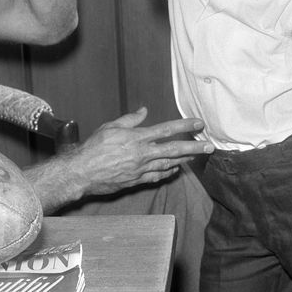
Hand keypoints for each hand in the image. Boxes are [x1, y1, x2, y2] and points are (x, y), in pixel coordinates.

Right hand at [72, 107, 212, 194]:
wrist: (82, 173)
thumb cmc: (93, 148)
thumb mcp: (110, 127)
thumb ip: (130, 120)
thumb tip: (144, 111)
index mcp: (137, 138)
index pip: (166, 130)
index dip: (184, 126)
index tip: (198, 124)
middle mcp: (142, 154)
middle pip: (174, 150)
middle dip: (194, 148)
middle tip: (209, 147)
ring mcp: (141, 169)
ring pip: (168, 164)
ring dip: (184, 160)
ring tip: (197, 157)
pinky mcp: (136, 180)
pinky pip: (157, 176)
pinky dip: (168, 173)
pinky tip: (175, 170)